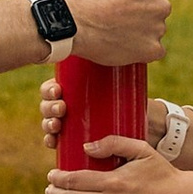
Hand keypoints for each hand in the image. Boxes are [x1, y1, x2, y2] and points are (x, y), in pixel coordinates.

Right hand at [43, 78, 174, 154]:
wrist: (145, 123)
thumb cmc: (132, 98)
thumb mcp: (124, 82)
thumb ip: (122, 68)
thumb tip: (129, 51)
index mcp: (73, 87)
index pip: (52, 86)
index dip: (49, 89)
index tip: (58, 91)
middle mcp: (68, 104)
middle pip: (48, 104)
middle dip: (49, 107)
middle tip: (62, 108)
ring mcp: (70, 123)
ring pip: (50, 122)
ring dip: (48, 123)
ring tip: (57, 125)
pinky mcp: (75, 140)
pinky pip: (56, 141)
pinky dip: (51, 141)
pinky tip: (53, 142)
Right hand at [61, 0, 170, 64]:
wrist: (71, 22)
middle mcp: (162, 6)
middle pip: (156, 5)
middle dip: (140, 6)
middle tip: (114, 9)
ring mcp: (157, 30)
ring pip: (154, 26)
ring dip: (141, 27)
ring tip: (115, 25)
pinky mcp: (151, 51)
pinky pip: (154, 49)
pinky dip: (142, 47)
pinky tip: (124, 41)